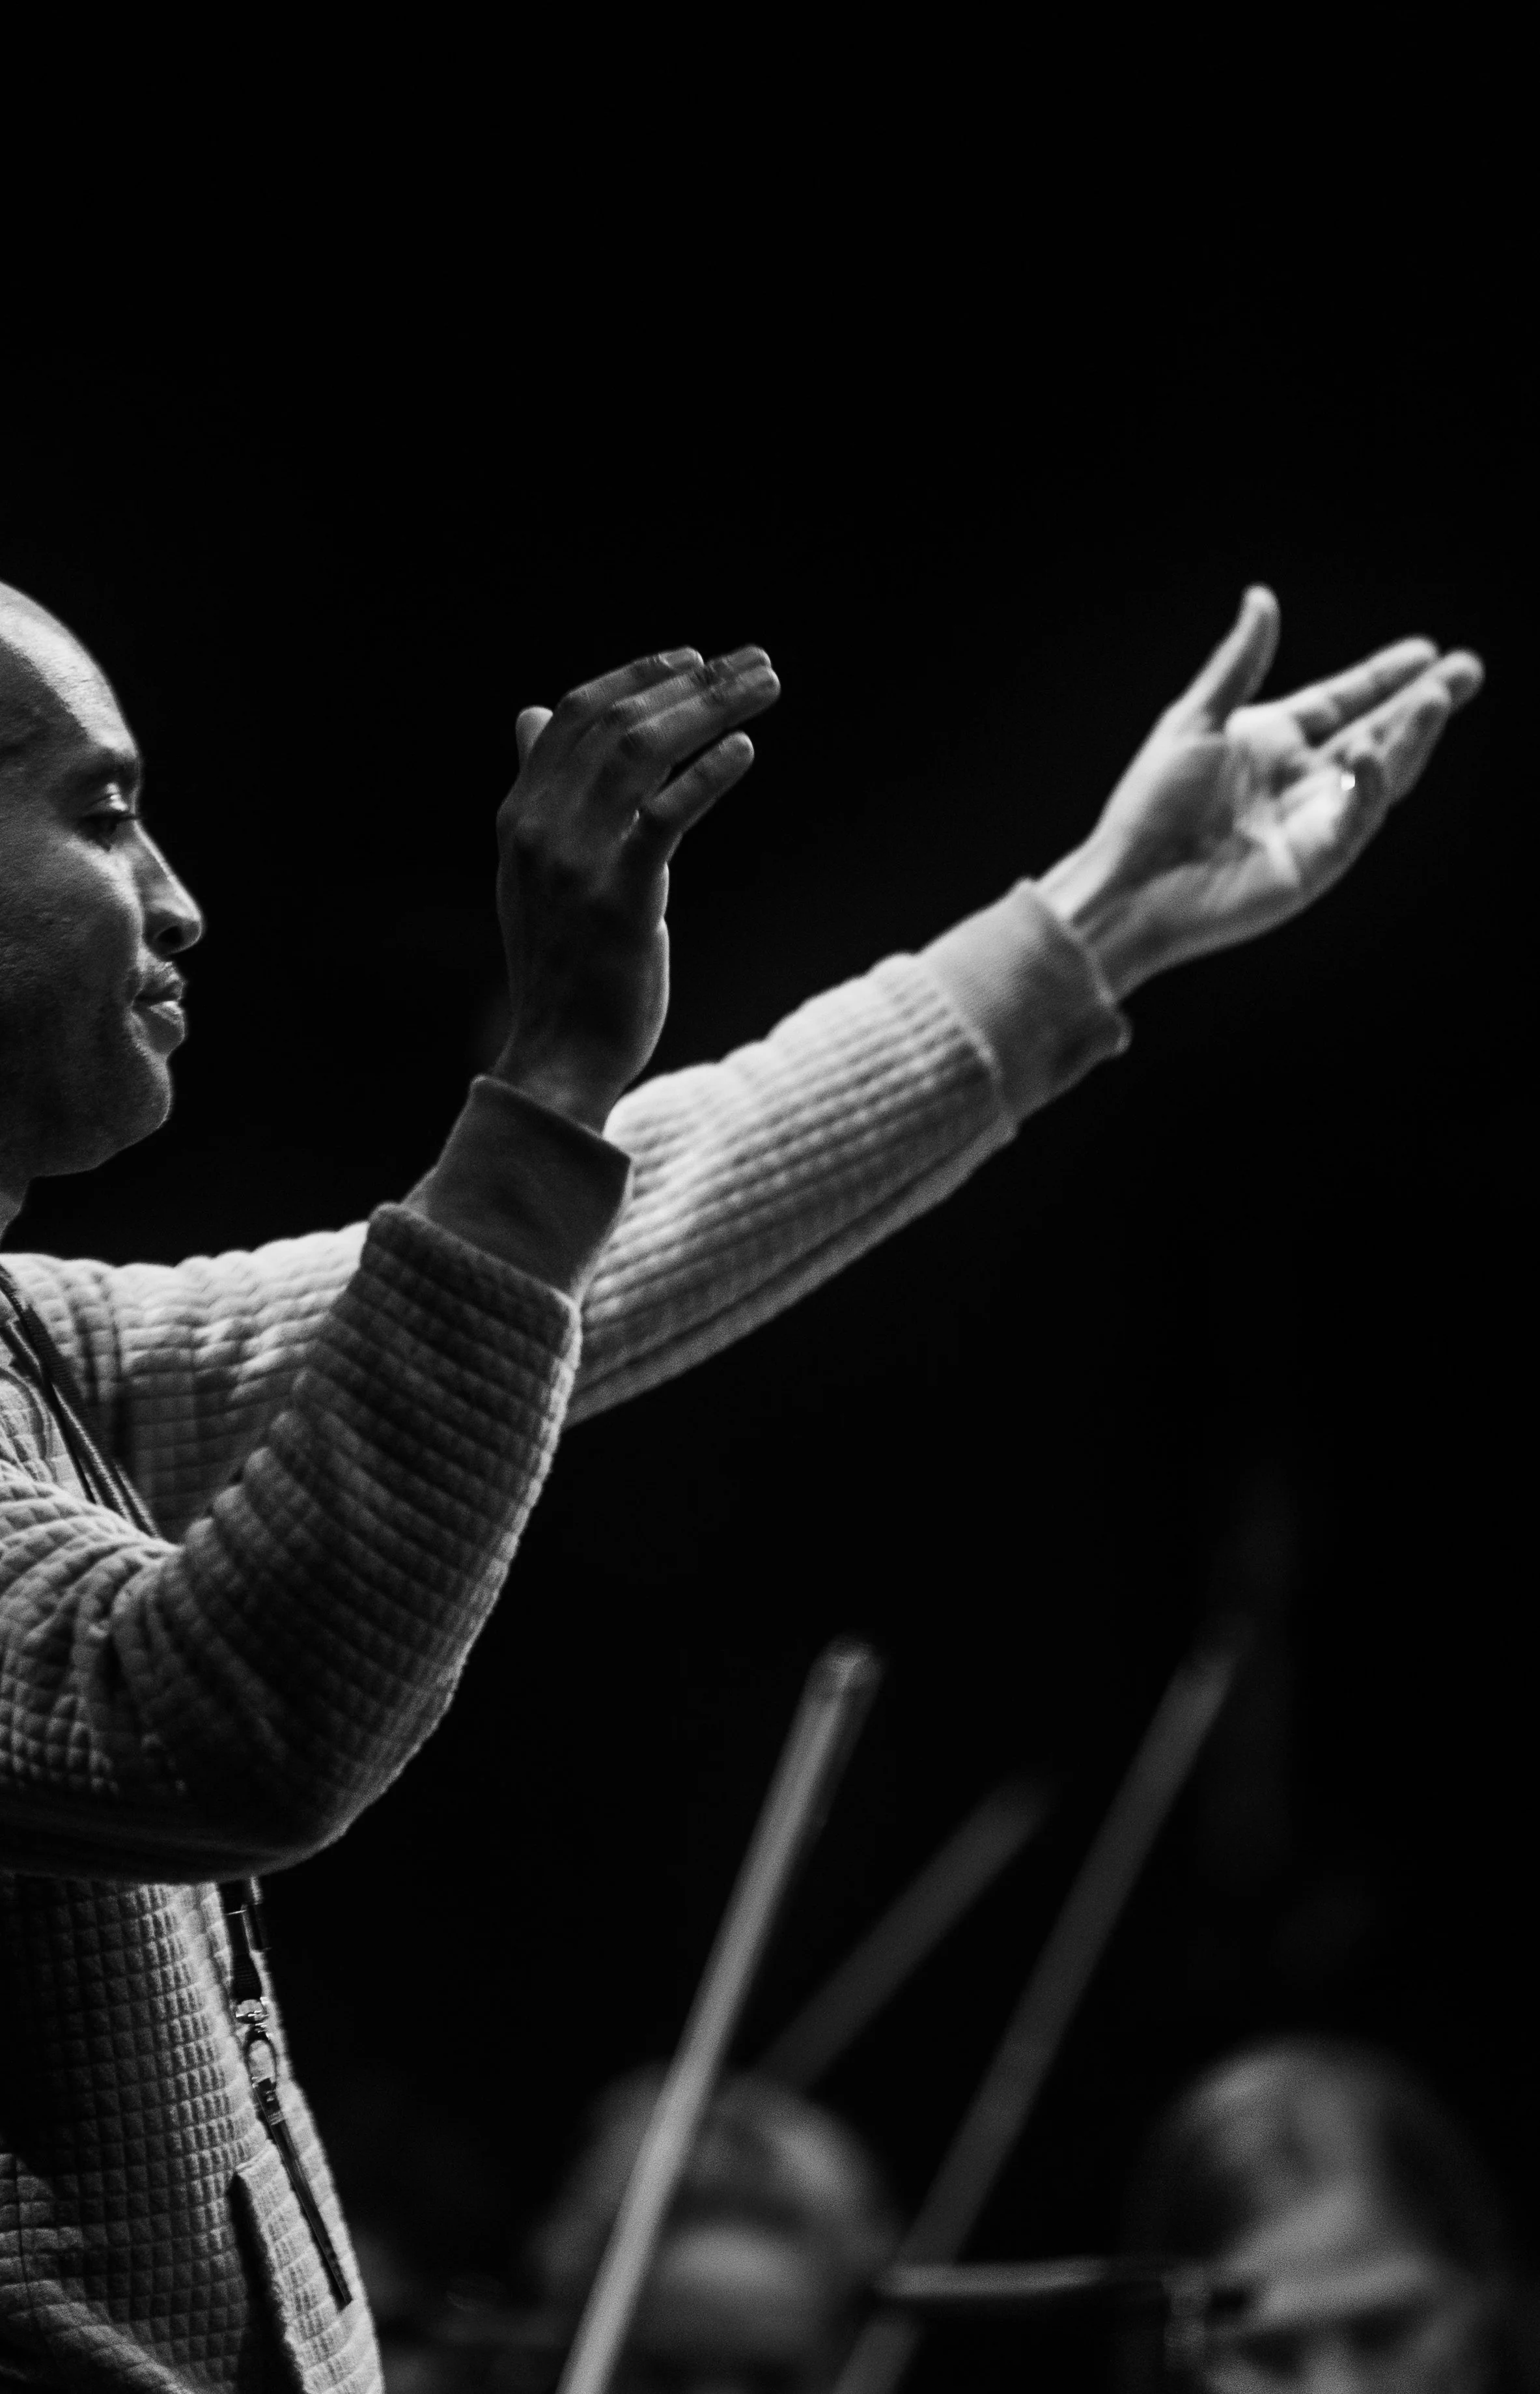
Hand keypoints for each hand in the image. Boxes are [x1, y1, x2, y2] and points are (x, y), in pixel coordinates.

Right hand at [491, 645, 779, 1129]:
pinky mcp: (619, 897)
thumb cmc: (566, 965)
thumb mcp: (537, 868)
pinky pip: (665, 815)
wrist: (561, 1055)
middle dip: (691, 680)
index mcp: (520, 815)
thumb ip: (541, 791)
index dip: (636, 674)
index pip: (575, 714)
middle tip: (755, 662)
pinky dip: (708, 774)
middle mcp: (539, 826)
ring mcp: (575, 861)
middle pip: (616, 720)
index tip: (694, 658)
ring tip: (765, 687)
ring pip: (642, 750)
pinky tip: (744, 749)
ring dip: (711, 708)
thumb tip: (531, 711)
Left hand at [1039, 589, 1483, 997]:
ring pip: (1377, 774)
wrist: (1127, 882)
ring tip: (1437, 697)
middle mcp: (1298, 779)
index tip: (1425, 650)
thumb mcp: (1194, 720)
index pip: (1341, 702)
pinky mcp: (1314, 864)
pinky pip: (1354, 821)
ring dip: (1410, 737)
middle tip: (1467, 669)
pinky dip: (1366, 788)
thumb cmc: (1149, 805)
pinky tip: (1369, 753)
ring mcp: (1311, 822)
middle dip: (1422, 704)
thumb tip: (1261, 598)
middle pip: (1376, 733)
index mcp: (1269, 740)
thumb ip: (1237, 663)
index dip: (1382, 677)